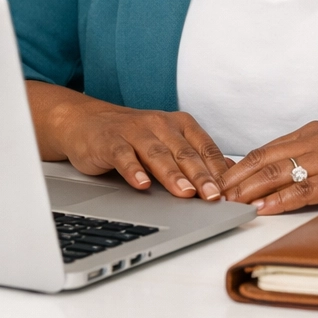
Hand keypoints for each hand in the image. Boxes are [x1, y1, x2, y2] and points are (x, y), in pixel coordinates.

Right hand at [26, 82, 230, 200]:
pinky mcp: (110, 141)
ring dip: (172, 175)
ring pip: (157, 154)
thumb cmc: (134, 136)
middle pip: (184, 152)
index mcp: (180, 125)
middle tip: (212, 196)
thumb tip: (230, 171)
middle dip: (201, 176)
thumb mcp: (169, 141)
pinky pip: (124, 156)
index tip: (229, 192)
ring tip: (185, 193)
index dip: (218, 170)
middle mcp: (160, 124)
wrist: (87, 121)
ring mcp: (134, 131)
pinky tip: (142, 185)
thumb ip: (196, 155)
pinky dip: (134, 171)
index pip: (204, 148)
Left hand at [219, 120, 317, 214]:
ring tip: (226, 202)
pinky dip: (280, 200)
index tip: (216, 180)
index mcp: (314, 132)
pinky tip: (262, 208)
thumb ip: (312, 156)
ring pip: (278, 172)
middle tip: (210, 195)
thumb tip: (281, 176)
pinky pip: (305, 190)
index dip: (237, 166)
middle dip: (234, 178)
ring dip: (248, 189)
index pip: (265, 149)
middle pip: (264, 159)